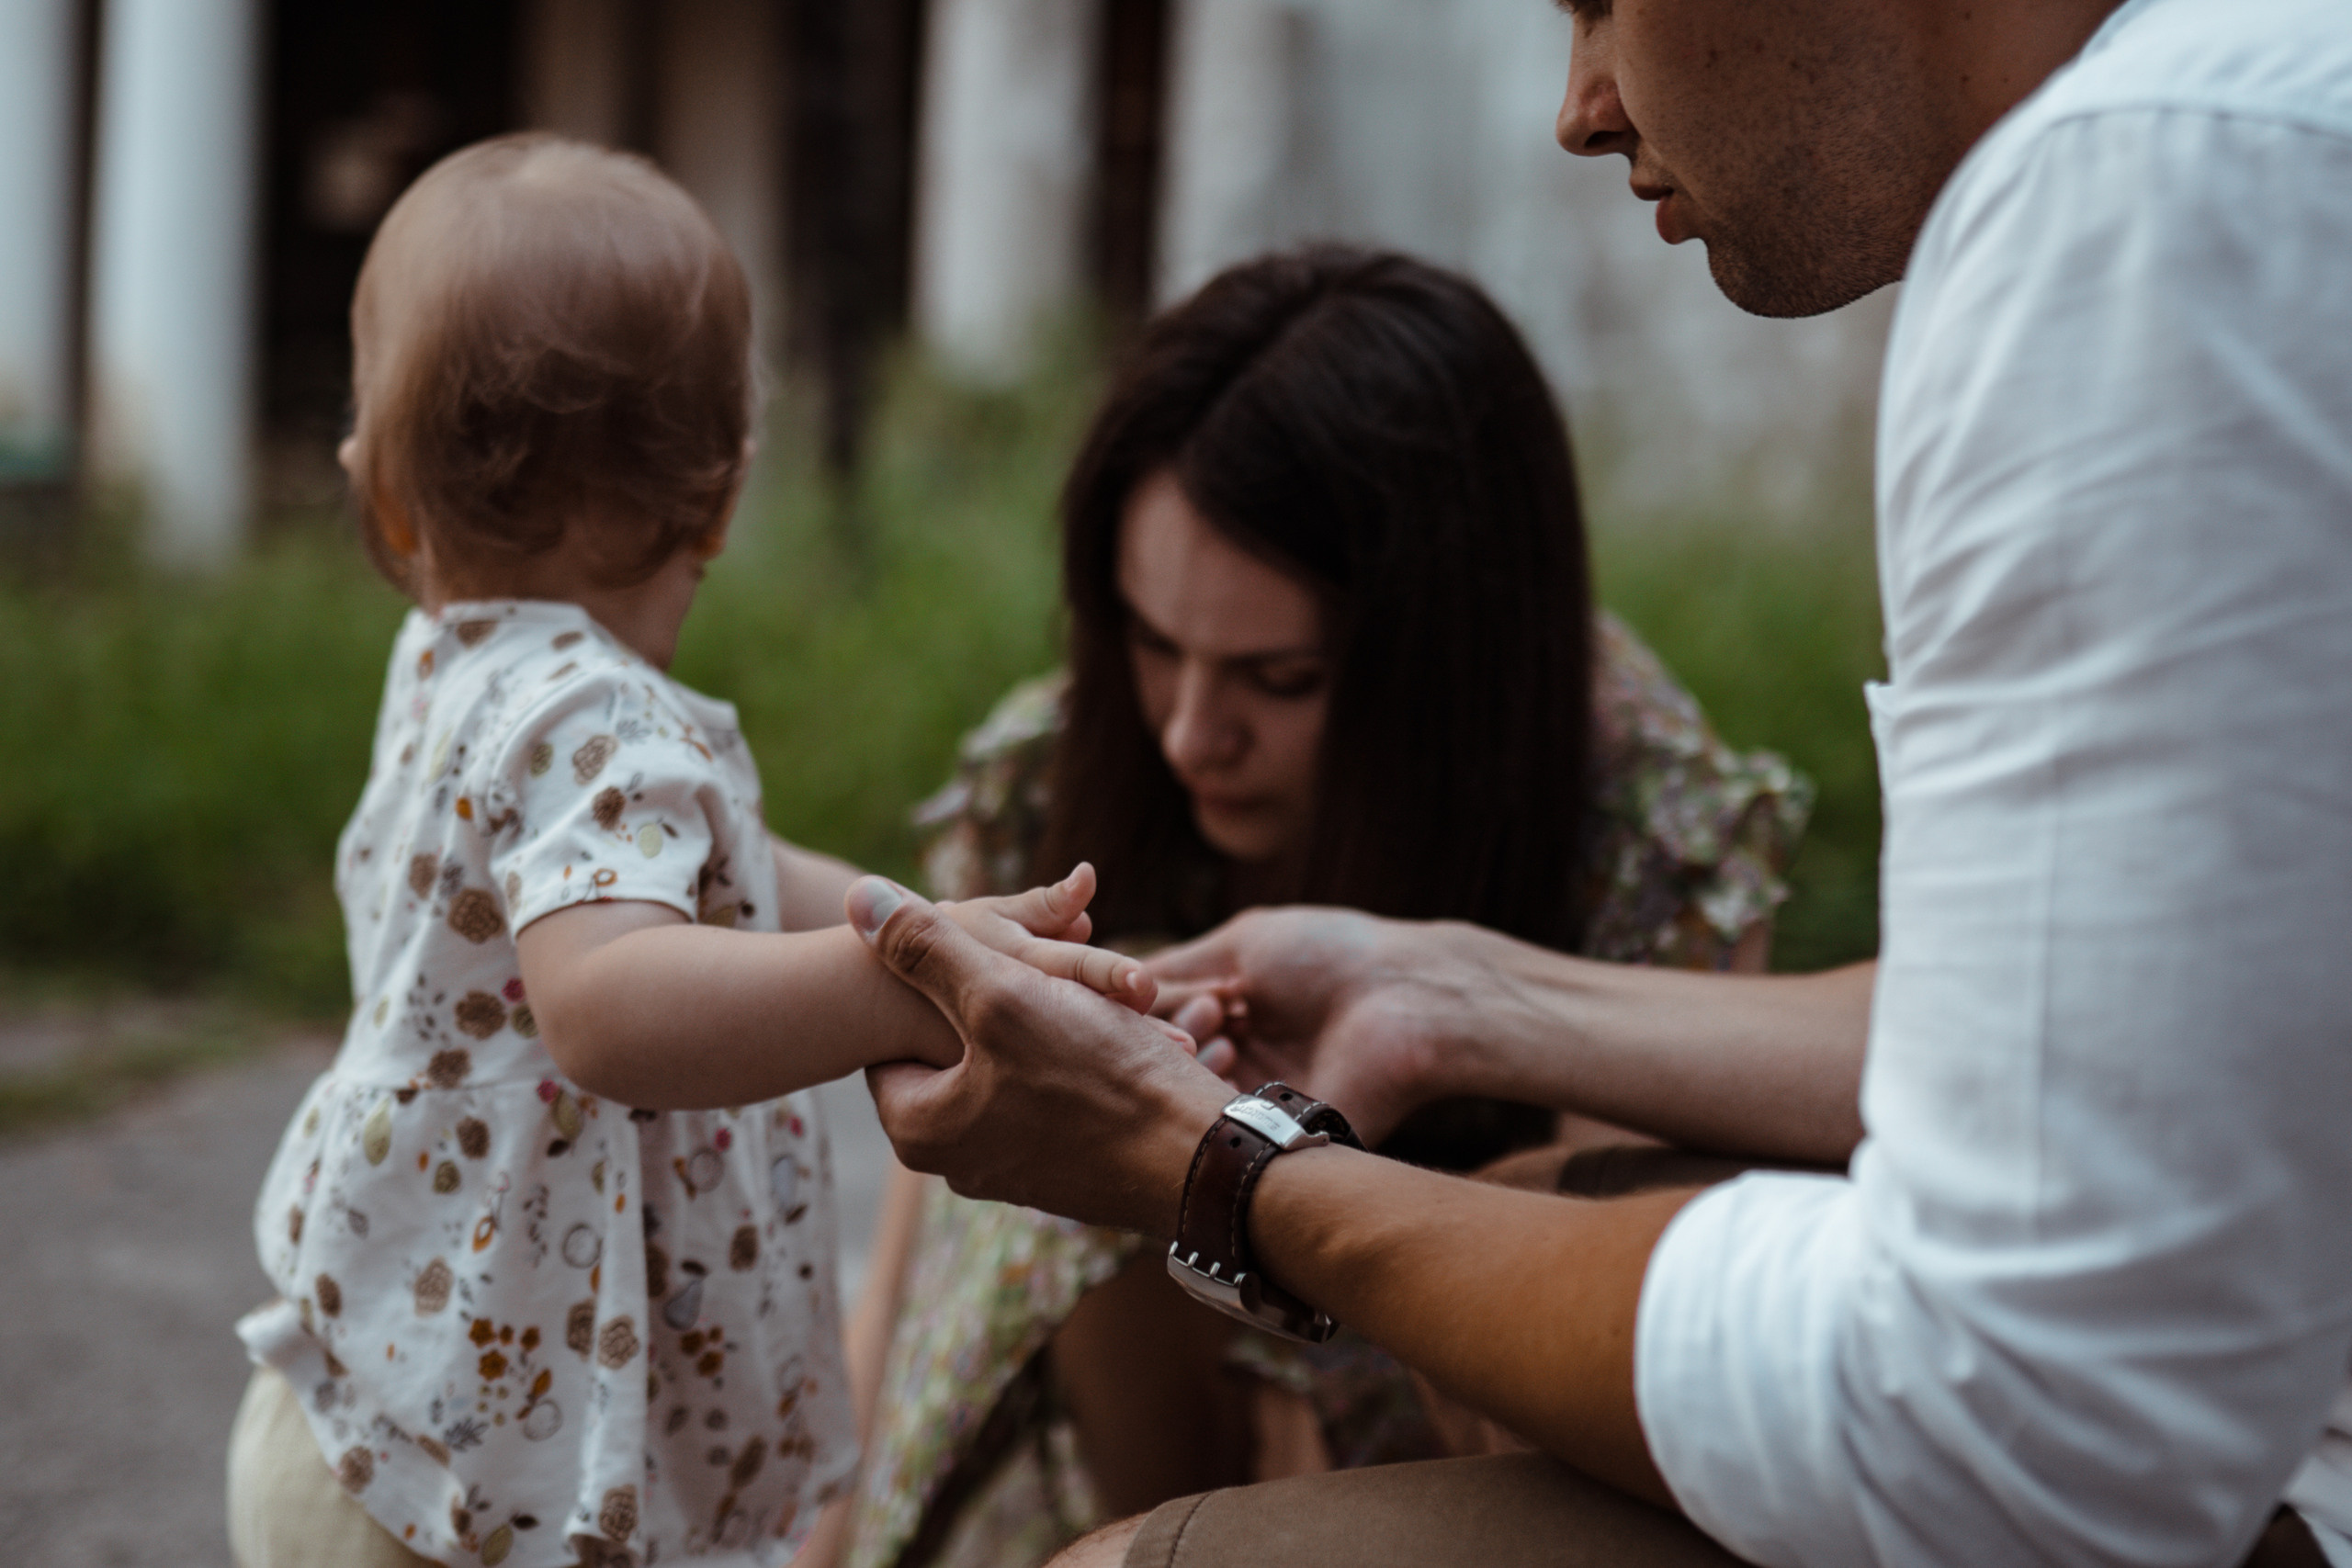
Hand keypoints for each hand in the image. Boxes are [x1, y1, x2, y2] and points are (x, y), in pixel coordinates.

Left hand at [847, 877, 1231, 1235]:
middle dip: (1000, 1000)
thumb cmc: (1098, 1079)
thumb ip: (925, 947)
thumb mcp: (1001, 995)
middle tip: (1047, 973)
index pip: (893, 1030)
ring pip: (1010, 1067)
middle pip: (954, 1047)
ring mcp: (1011, 1172)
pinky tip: (1116, 1043)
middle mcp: (954, 1162)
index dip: (938, 980)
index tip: (988, 957)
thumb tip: (858, 899)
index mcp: (918, 1128)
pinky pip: (1052, 1098)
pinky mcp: (1063, 1174)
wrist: (1202, 1162)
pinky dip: (1077, 1063)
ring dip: (1046, 1027)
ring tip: (1090, 1005)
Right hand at [1149, 907, 1475, 1146]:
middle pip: (1157, 1053)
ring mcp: (1245, 1093)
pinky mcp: (1265, 1131)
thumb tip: (1105, 975)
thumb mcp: (1241, 945)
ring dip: (1185, 1057)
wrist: (1403, 999)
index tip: (1138, 986)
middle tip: (1207, 1011)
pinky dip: (1203, 1093)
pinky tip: (1222, 1064)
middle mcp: (1230, 1052)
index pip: (1150, 1013)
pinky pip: (1209, 1124)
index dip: (1137, 1001)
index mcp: (1225, 1007)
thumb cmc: (1327, 956)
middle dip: (1163, 1030)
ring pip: (1176, 1088)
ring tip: (1224, 1032)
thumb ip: (1172, 969)